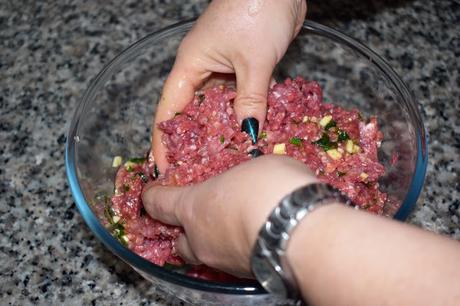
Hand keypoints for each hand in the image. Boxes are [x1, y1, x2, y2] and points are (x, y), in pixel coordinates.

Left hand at [142, 155, 317, 276]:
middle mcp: (202, 240)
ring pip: (207, 255)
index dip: (153, 196)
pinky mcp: (247, 276)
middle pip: (179, 241)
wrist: (303, 231)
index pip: (160, 203)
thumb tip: (247, 182)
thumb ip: (240, 178)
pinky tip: (259, 236)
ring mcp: (223, 262)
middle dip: (186, 231)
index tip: (151, 192)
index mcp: (194, 207)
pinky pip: (234, 262)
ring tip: (239, 224)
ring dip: (215, 240)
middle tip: (202, 216)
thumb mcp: (254, 166)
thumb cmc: (271, 188)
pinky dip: (240, 249)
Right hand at [152, 0, 306, 170]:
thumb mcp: (254, 61)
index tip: (164, 169)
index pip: (168, 110)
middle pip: (192, 112)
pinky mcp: (243, 66)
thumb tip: (249, 132)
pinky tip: (251, 131)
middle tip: (198, 172)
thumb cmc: (257, 10)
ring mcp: (224, 68)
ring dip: (224, 129)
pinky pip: (239, 96)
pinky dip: (245, 112)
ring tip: (226, 159)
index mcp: (191, 65)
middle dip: (194, 141)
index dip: (163, 141)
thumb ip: (250, 99)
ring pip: (218, 106)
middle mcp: (202, 68)